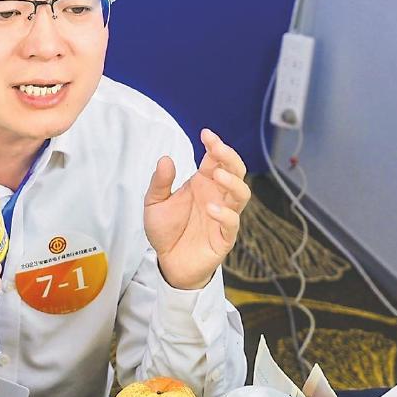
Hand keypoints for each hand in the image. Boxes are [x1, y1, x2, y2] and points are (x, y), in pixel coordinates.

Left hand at [144, 128, 250, 289]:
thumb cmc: (166, 232)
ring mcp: (223, 216)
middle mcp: (217, 196)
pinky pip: (232, 224)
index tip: (206, 134)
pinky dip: (225, 214)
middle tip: (217, 149)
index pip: (217, 159)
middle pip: (236, 171)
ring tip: (217, 175)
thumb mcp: (154, 203)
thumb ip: (159, 182)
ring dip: (233, 182)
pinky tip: (211, 208)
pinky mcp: (224, 237)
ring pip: (242, 195)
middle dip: (230, 157)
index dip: (216, 145)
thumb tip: (166, 159)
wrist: (168, 263)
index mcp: (203, 184)